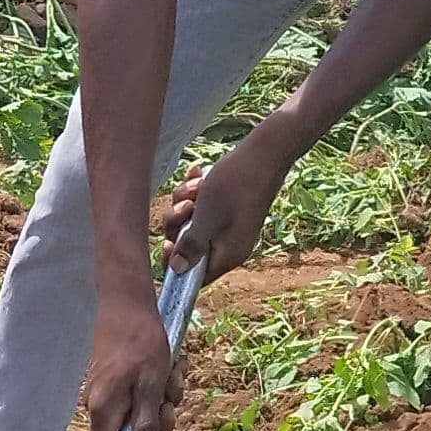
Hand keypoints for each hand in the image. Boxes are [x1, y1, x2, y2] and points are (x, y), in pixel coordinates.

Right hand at [83, 284, 183, 430]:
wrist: (127, 302)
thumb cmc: (139, 341)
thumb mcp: (150, 387)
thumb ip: (145, 426)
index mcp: (104, 411)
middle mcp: (100, 405)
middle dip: (159, 418)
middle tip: (170, 395)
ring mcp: (108, 391)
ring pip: (141, 411)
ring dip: (164, 395)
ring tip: (171, 369)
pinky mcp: (116, 378)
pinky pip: (141, 392)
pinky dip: (157, 382)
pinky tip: (166, 363)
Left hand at [161, 120, 299, 284]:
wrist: (262, 154)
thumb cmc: (235, 185)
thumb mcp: (207, 217)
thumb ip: (192, 245)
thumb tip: (176, 270)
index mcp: (227, 255)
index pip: (195, 276)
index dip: (176, 264)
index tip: (168, 242)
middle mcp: (228, 245)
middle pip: (189, 247)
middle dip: (179, 225)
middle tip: (185, 206)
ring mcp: (228, 227)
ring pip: (191, 223)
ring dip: (185, 204)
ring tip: (196, 187)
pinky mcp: (226, 210)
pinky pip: (200, 208)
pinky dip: (194, 194)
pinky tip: (197, 175)